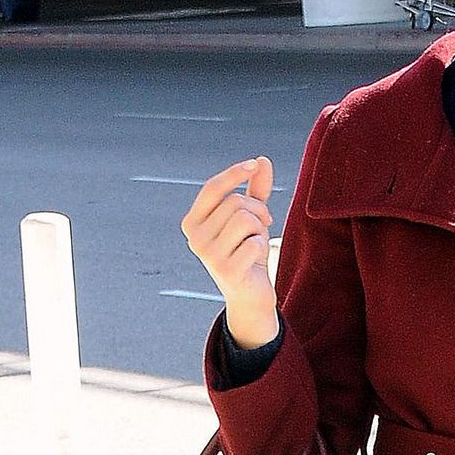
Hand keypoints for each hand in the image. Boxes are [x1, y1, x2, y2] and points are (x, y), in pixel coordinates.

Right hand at [181, 157, 277, 347]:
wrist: (249, 294)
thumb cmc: (247, 252)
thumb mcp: (250, 218)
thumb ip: (255, 190)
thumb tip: (262, 160)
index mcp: (192, 222)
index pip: (212, 188)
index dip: (234, 173)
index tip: (253, 164)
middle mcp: (194, 238)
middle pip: (235, 203)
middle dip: (257, 210)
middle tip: (262, 225)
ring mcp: (208, 256)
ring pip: (246, 220)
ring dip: (260, 229)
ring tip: (256, 241)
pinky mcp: (226, 271)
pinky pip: (255, 243)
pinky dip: (262, 247)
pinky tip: (255, 260)